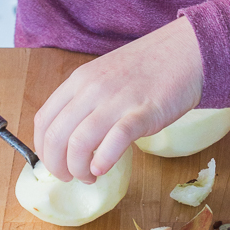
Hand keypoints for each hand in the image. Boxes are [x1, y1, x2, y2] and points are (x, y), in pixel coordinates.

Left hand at [33, 16, 202, 182]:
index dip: (43, 150)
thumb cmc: (147, 69)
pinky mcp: (143, 112)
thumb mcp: (104, 78)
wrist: (186, 52)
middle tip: (71, 177)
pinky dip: (103, 161)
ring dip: (78, 170)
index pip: (44, 120)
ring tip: (90, 176)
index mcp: (79, 80)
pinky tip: (104, 168)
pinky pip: (114, 141)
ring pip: (79, 143)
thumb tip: (70, 141)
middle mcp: (92, 89)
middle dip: (58, 166)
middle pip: (56, 136)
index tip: (54, 164)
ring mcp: (116, 100)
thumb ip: (86, 102)